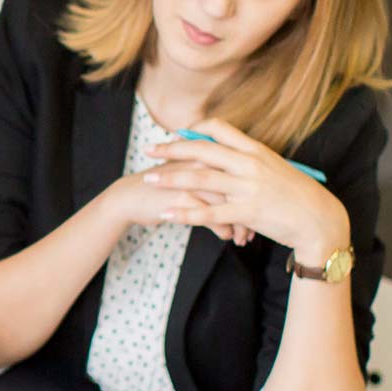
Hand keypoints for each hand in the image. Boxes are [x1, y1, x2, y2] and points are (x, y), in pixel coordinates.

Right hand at [96, 159, 255, 245]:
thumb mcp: (192, 175)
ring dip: (239, 223)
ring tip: (242, 237)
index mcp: (208, 154)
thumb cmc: (165, 187)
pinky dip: (223, 229)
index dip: (254, 191)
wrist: (131, 196)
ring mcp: (192, 179)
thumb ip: (215, 174)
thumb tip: (240, 187)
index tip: (260, 210)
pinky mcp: (181, 197)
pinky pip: (211, 216)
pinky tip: (227, 236)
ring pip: (228, 202)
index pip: (241, 170)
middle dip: (251, 210)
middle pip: (239, 186)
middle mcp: (202, 163)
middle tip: (255, 227)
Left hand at [148, 119, 347, 258]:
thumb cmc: (299, 196)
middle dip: (173, 149)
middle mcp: (251, 164)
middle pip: (204, 150)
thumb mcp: (276, 169)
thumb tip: (228, 159)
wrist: (320, 220)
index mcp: (257, 150)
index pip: (221, 128)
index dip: (195, 129)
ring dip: (172, 178)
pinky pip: (210, 212)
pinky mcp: (248, 212)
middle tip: (150, 150)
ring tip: (149, 179)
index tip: (177, 133)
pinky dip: (186, 213)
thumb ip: (251, 163)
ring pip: (202, 179)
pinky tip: (168, 214)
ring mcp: (249, 188)